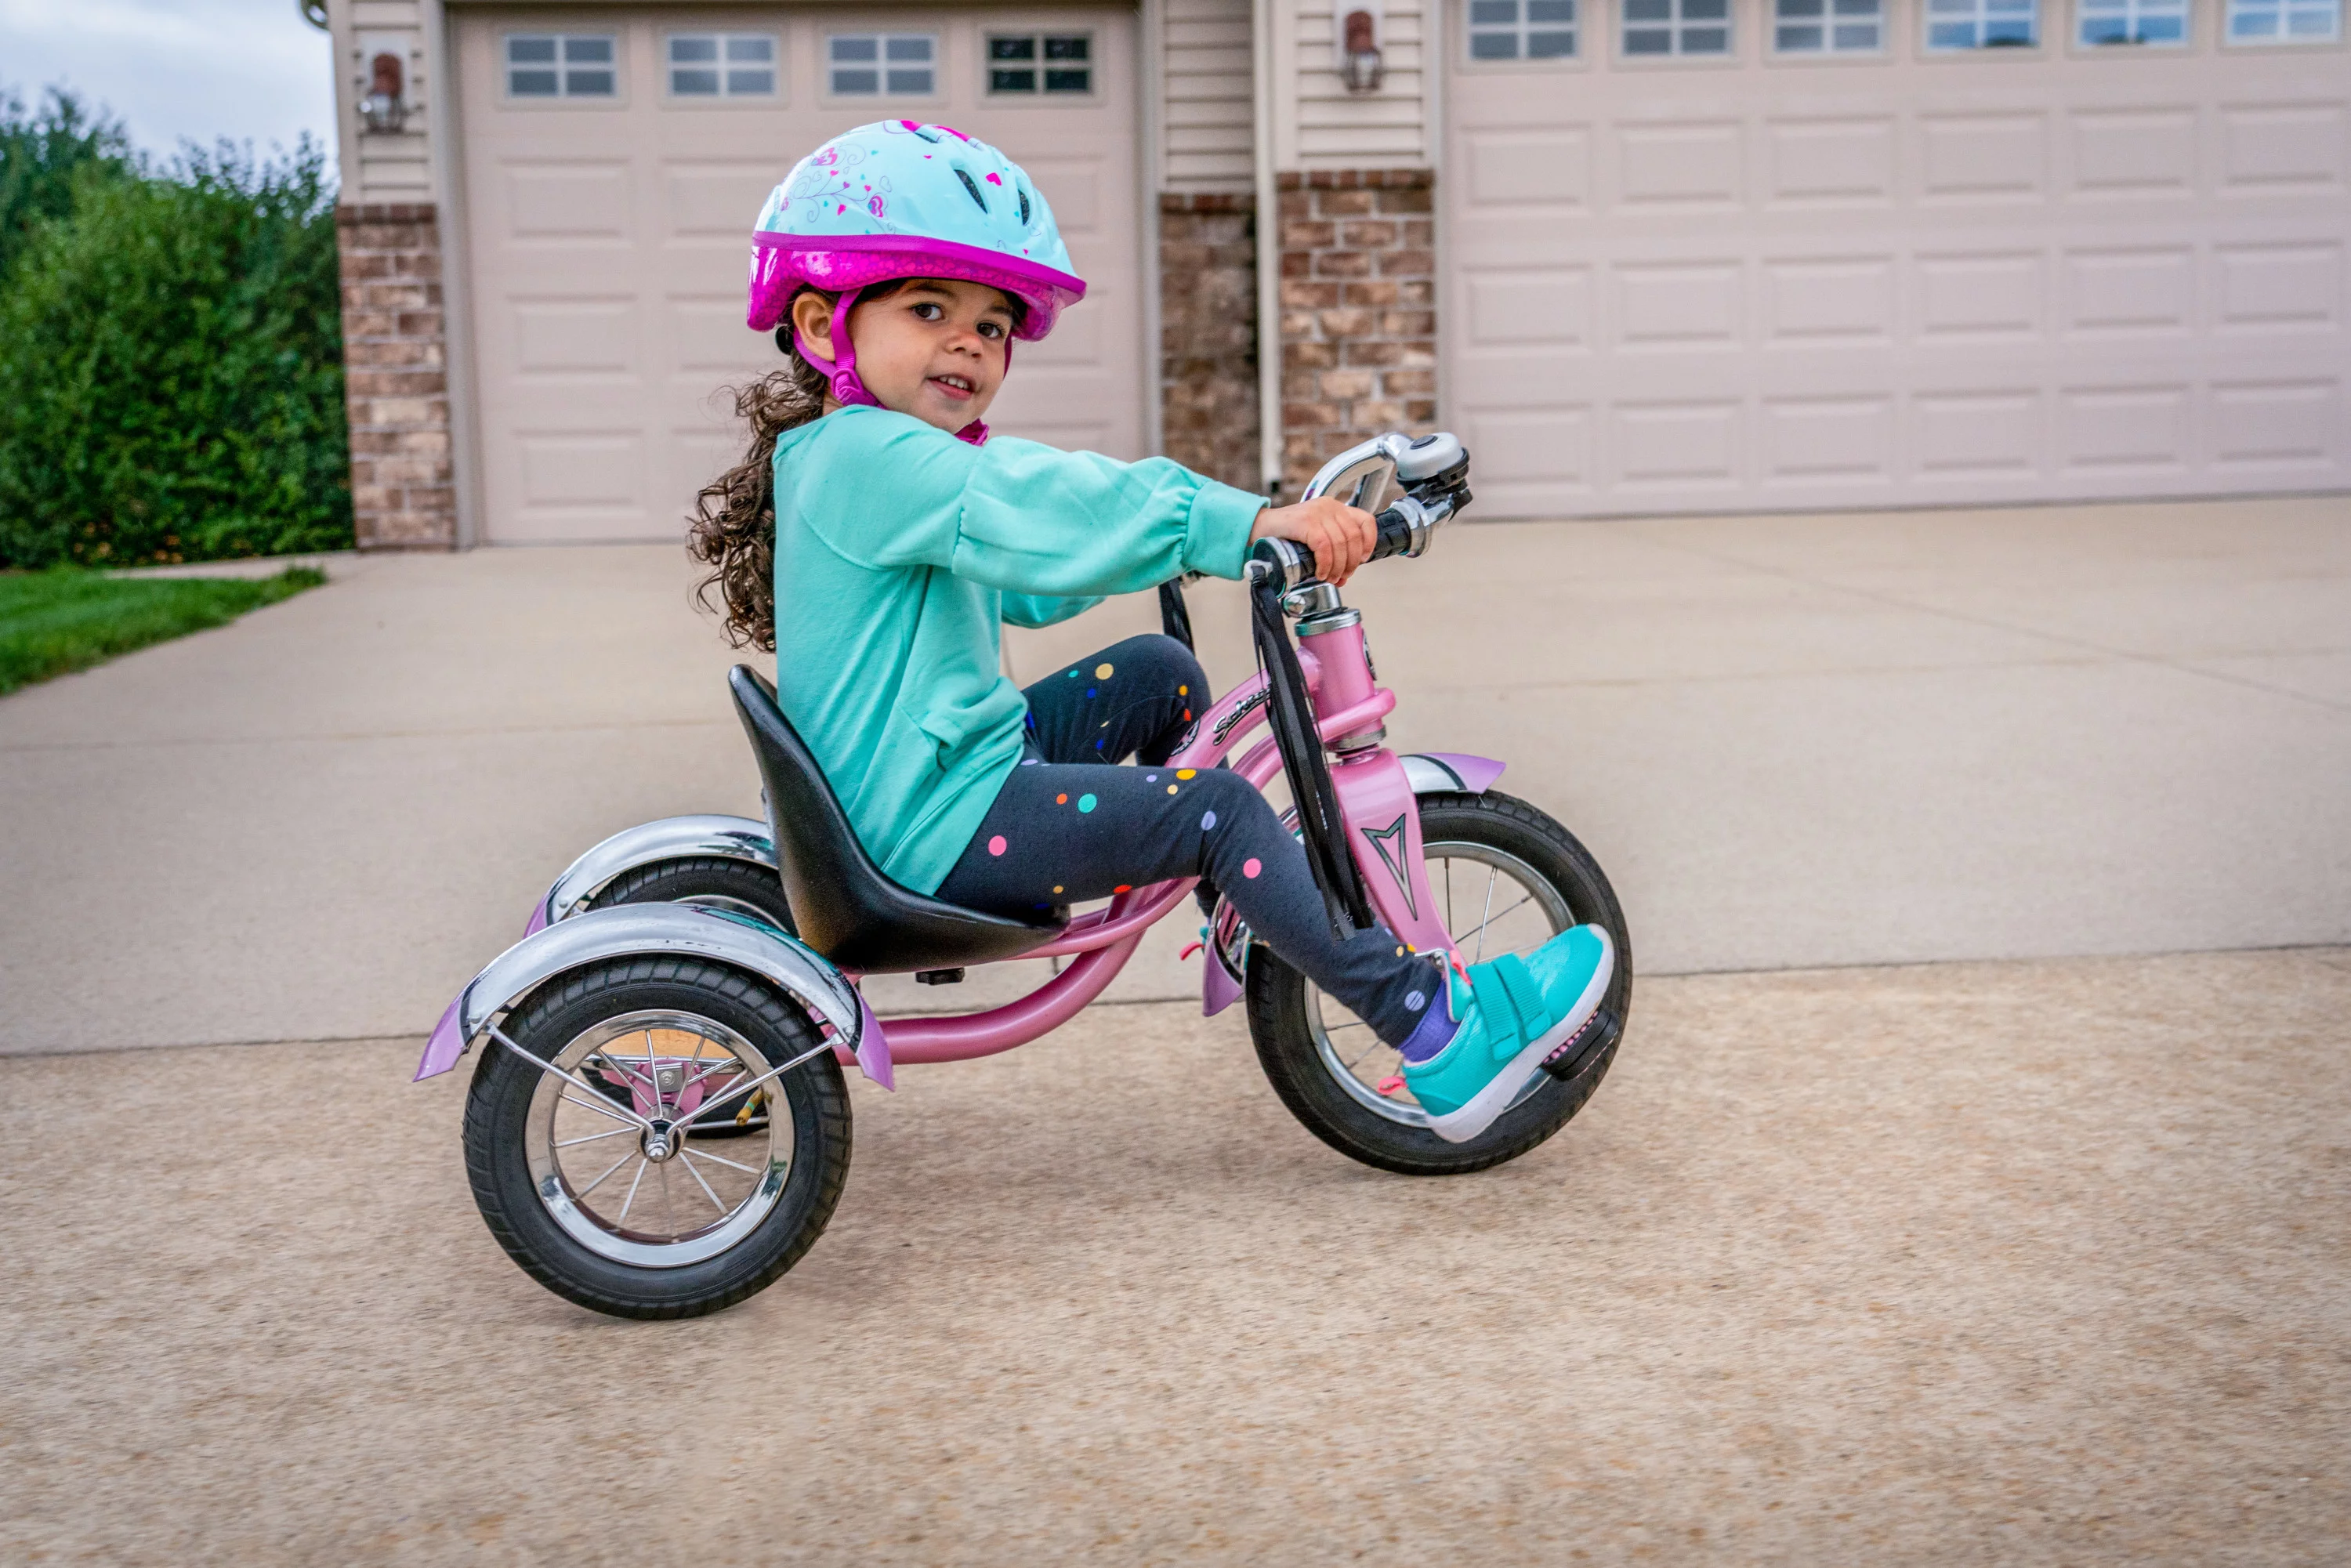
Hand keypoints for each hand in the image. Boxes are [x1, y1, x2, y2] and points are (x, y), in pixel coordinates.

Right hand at [1249, 498, 1377, 584]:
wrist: (1259, 527)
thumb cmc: (1286, 534)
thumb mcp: (1315, 535)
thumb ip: (1333, 548)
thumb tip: (1345, 574)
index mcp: (1336, 507)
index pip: (1366, 521)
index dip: (1369, 543)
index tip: (1362, 559)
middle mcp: (1330, 506)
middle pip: (1354, 537)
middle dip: (1350, 563)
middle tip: (1341, 576)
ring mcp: (1318, 512)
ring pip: (1341, 544)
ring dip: (1337, 567)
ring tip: (1329, 577)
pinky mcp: (1306, 521)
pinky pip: (1324, 547)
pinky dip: (1325, 564)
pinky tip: (1320, 572)